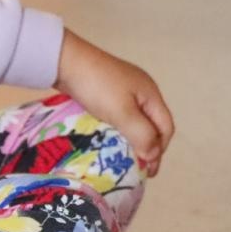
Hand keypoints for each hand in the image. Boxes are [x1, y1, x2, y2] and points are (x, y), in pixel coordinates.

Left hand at [55, 29, 175, 175]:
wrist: (64, 61)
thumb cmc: (96, 87)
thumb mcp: (122, 112)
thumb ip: (141, 134)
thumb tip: (153, 155)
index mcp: (151, 94)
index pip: (166, 127)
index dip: (160, 149)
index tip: (148, 170)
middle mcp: (141, 90)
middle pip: (153, 124)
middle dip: (149, 146)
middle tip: (138, 169)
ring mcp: (123, 89)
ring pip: (135, 120)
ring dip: (133, 139)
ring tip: (124, 158)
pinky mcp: (105, 91)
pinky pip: (119, 115)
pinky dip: (119, 130)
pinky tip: (109, 140)